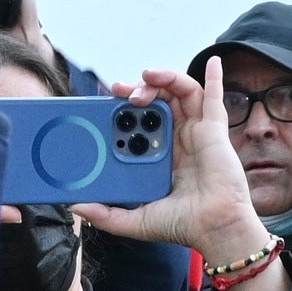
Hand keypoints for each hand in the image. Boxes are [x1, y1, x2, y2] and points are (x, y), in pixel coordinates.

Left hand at [85, 68, 288, 290]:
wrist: (214, 229)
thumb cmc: (183, 225)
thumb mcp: (135, 220)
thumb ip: (105, 215)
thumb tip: (75, 206)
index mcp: (159, 155)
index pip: (139, 123)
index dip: (123, 111)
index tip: (107, 104)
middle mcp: (177, 140)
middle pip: (157, 103)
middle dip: (138, 91)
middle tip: (120, 91)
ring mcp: (197, 133)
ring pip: (180, 94)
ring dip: (165, 79)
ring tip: (147, 76)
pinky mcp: (215, 131)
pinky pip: (216, 97)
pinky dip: (215, 77)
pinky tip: (213, 61)